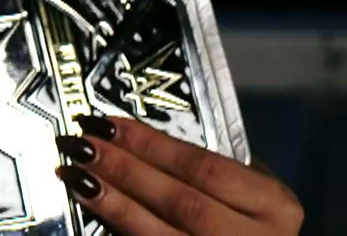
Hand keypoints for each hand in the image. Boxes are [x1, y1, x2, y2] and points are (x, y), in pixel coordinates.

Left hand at [55, 115, 303, 235]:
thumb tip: (139, 140)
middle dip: (125, 170)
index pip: (204, 167)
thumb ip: (211, 173)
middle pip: (181, 201)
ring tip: (73, 175)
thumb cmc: (253, 225)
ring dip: (112, 203)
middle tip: (81, 145)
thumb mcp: (251, 195)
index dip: (151, 145)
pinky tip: (89, 208)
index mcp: (273, 206)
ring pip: (160, 235)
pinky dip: (117, 231)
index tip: (106, 123)